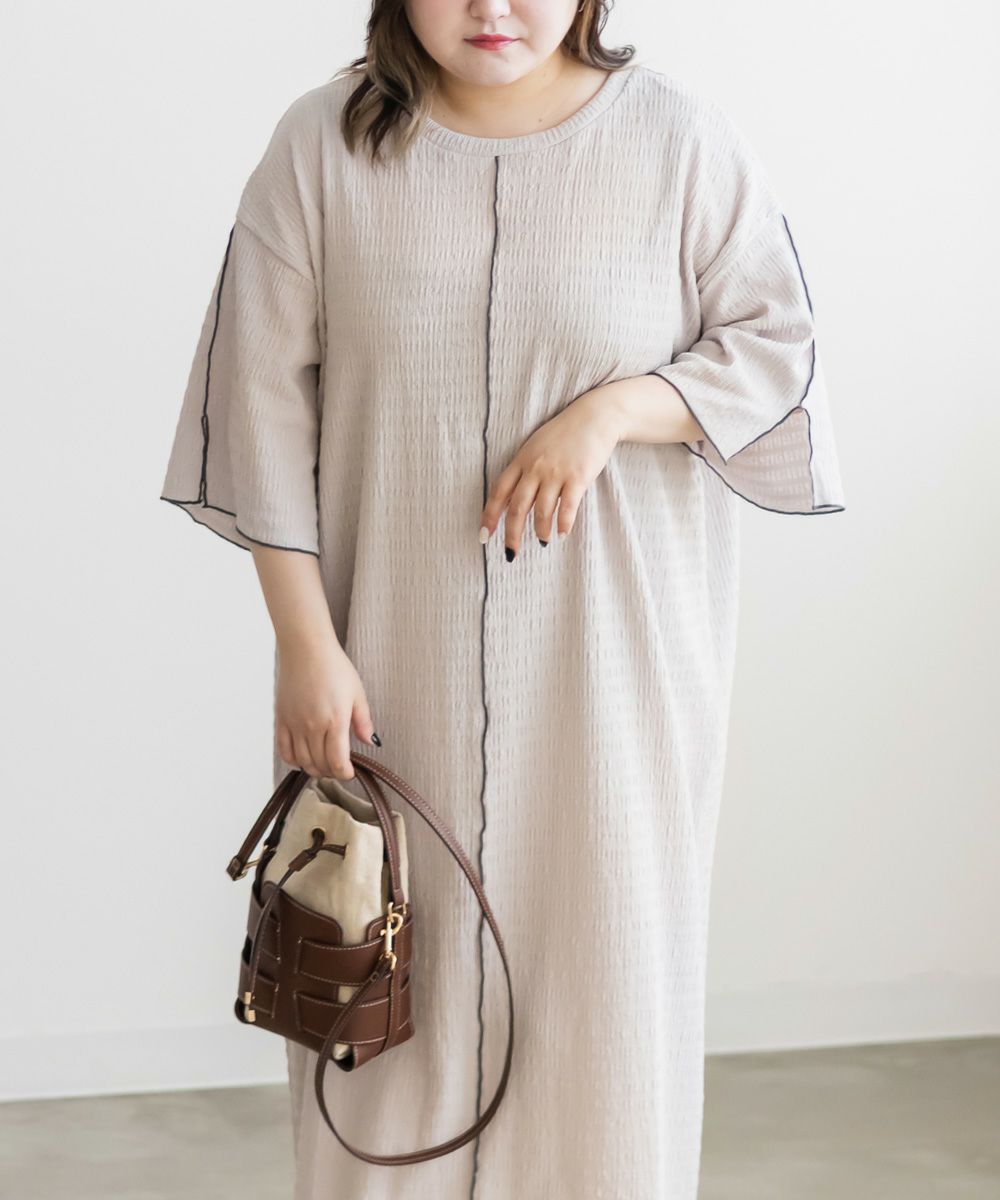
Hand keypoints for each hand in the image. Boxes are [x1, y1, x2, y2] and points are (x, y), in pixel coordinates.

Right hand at [275, 636, 376, 779]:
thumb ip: (363, 721)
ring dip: (314, 768)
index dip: (344, 773)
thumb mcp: (357, 693)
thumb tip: (371, 742)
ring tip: (323, 765)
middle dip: (331, 772)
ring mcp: (294, 723)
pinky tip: (302, 758)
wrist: (306, 649)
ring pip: (302, 760)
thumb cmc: (333, 666)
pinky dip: (293, 760)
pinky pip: (284, 750)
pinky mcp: (281, 719)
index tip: (350, 773)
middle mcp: (312, 726)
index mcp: (335, 721)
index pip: (337, 761)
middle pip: (319, 764)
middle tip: (338, 768)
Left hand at [478, 374, 702, 555]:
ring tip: (544, 541)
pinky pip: (567, 507)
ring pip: (541, 511)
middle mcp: (535, 468)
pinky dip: (563, 524)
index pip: (499, 492)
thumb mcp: (536, 446)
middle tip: (511, 553)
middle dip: (512, 534)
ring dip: (541, 531)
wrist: (595, 416)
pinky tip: (562, 535)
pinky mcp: (578, 477)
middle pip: (517, 507)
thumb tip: (513, 498)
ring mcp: (556, 473)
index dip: (489, 516)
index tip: (484, 536)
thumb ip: (524, 470)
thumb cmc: (565, 433)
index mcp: (521, 460)